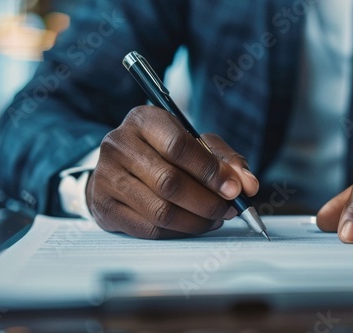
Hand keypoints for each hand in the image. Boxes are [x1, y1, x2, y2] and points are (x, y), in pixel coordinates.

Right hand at [86, 106, 258, 238]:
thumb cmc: (163, 153)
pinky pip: (148, 229)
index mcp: (144, 120)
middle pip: (169, 182)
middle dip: (207, 201)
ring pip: (160, 210)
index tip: (234, 190)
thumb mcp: (197, 144)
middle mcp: (119, 144)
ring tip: (214, 219)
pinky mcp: (104, 207)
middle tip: (228, 210)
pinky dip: (178, 232)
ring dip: (196, 221)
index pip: (179, 147)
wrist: (119, 169)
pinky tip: (193, 226)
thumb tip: (248, 185)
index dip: (210, 172)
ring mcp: (106, 177)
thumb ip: (226, 161)